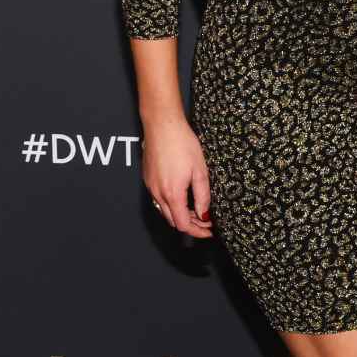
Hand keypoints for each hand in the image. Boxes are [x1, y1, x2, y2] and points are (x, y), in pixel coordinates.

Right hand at [142, 117, 212, 238]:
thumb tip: (205, 214)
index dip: (197, 231)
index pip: (183, 225)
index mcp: (172, 194)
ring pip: (164, 211)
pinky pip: (158, 199)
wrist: (162, 126)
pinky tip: (182, 195)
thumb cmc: (183, 143)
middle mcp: (158, 194)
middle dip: (191, 224)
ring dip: (180, 214)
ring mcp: (150, 187)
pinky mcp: (147, 179)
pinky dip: (171, 204)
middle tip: (206, 220)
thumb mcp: (200, 169)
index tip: (209, 231)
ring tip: (196, 209)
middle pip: (173, 221)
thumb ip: (202, 195)